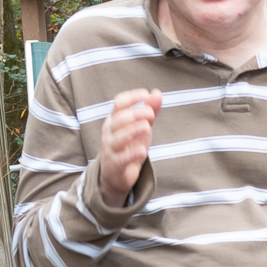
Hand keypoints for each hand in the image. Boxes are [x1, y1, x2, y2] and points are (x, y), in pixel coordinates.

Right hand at [99, 89, 160, 203]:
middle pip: (119, 119)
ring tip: (147, 127)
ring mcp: (110, 148)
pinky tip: (143, 151)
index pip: (119, 103)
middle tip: (151, 113)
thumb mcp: (141, 126)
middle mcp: (109, 131)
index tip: (146, 94)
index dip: (132, 97)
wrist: (116, 174)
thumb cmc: (129, 145)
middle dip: (135, 114)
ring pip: (119, 138)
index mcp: (114, 119)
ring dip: (133, 131)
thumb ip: (150, 110)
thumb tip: (157, 92)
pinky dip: (132, 154)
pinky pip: (122, 158)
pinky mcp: (115, 164)